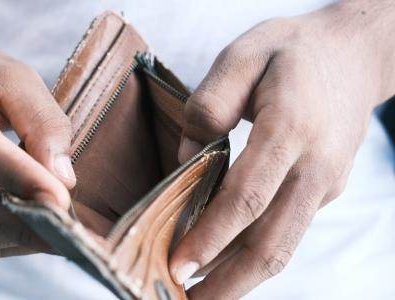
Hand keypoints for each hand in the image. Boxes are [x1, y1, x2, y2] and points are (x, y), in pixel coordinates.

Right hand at [0, 42, 76, 256]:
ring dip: (22, 237)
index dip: (20, 178)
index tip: (61, 201)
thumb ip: (43, 122)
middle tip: (71, 233)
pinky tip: (40, 230)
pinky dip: (11, 240)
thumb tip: (62, 180)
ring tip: (65, 235)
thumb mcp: (18, 78)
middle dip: (24, 222)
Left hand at [170, 1, 394, 297]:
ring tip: (199, 294)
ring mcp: (325, 183)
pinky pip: (286, 229)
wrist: (354, 54)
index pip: (248, 197)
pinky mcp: (326, 190)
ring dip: (240, 278)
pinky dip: (253, 251)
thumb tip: (187, 158)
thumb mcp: (243, 55)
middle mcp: (314, 166)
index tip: (178, 266)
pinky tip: (221, 257)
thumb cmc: (290, 53)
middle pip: (272, 242)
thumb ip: (209, 104)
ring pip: (282, 245)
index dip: (212, 237)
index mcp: (291, 128)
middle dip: (228, 282)